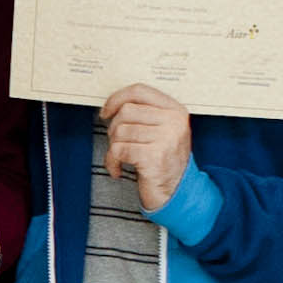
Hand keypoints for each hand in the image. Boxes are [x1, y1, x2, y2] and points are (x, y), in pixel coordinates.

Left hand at [96, 86, 191, 213]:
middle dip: (114, 129)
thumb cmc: (164, 161)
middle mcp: (174, 121)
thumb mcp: (162, 131)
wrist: (176, 192)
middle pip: (126, 111)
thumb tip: (111, 105)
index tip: (106, 112)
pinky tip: (118, 169)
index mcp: (175, 110)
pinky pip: (119, 150)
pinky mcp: (155, 156)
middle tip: (118, 144)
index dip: (117, 98)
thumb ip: (144, 114)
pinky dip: (112, 161)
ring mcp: (166, 138)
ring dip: (113, 148)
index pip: (139, 91)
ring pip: (120, 131)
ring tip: (121, 159)